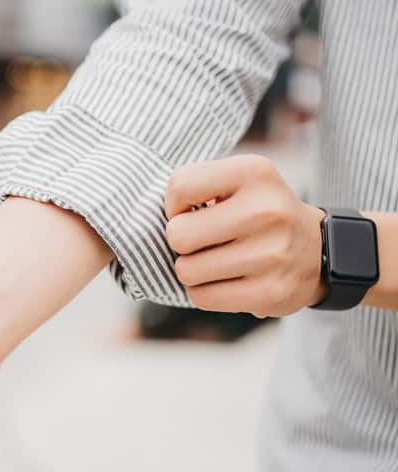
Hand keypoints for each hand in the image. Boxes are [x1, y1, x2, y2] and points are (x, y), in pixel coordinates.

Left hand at [165, 154, 325, 317]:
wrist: (317, 251)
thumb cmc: (259, 212)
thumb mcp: (238, 181)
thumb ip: (196, 186)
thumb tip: (155, 220)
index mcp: (255, 173)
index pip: (180, 186)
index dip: (174, 205)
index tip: (192, 211)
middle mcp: (267, 210)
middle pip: (178, 235)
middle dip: (181, 242)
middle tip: (202, 241)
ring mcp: (271, 254)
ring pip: (186, 271)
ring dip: (191, 270)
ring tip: (216, 260)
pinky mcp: (270, 292)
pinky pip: (203, 297)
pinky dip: (205, 291)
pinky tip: (225, 280)